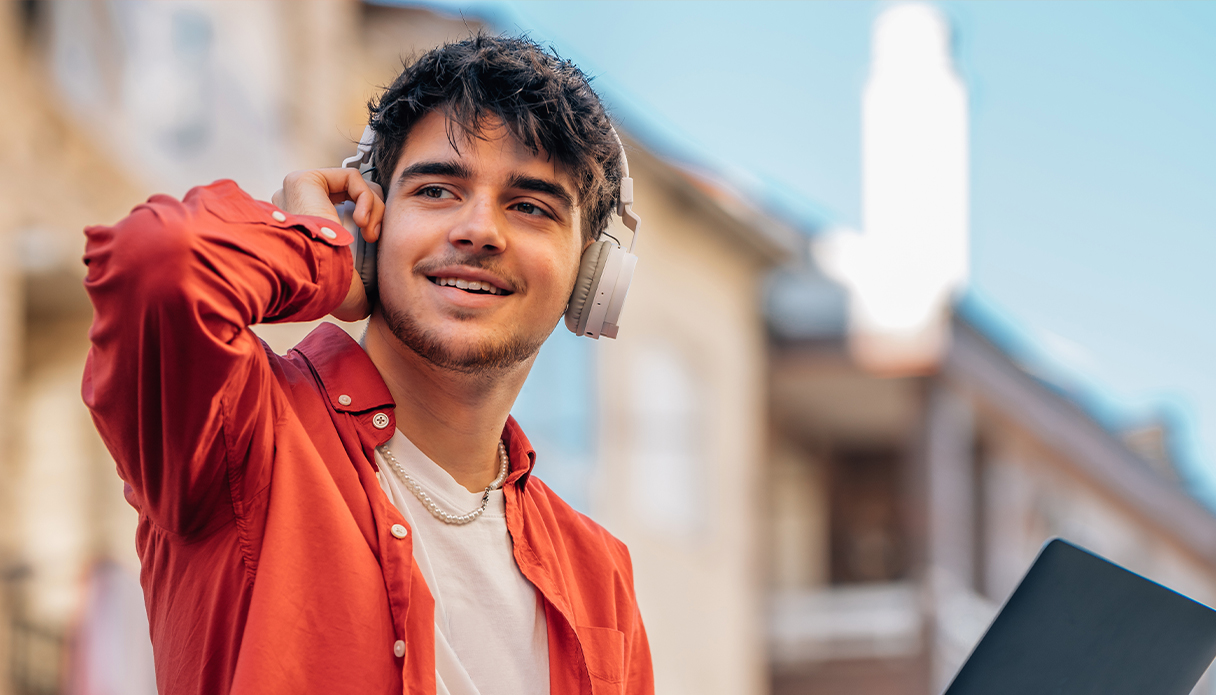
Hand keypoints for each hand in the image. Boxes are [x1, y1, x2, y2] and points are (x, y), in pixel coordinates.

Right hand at [272, 169, 384, 320]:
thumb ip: (356, 289)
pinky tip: (364, 221)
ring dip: (374, 208)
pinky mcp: (303, 180)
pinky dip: (367, 197)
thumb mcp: (346, 290)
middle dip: (373, 215)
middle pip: (350, 198)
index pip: (343, 215)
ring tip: (370, 232)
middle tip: (375, 238)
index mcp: (303, 233)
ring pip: (353, 187)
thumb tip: (367, 305)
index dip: (366, 224)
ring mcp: (295, 193)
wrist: (312, 278)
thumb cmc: (324, 287)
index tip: (373, 244)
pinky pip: (351, 177)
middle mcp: (295, 210)